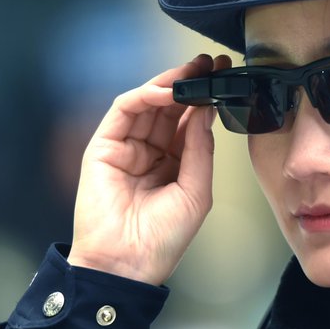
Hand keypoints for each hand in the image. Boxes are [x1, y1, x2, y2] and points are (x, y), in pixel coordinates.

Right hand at [67, 54, 229, 284]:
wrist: (126, 265)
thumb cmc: (162, 239)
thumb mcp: (196, 191)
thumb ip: (200, 149)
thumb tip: (205, 111)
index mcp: (172, 165)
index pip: (188, 123)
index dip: (206, 100)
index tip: (226, 78)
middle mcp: (148, 153)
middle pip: (169, 108)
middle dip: (191, 83)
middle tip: (212, 63)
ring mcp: (124, 148)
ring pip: (148, 104)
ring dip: (170, 83)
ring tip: (194, 70)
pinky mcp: (102, 146)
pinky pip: (124, 111)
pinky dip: (145, 95)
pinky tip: (167, 91)